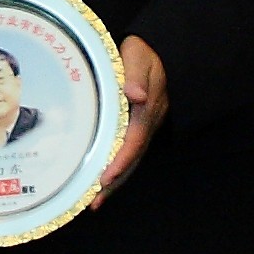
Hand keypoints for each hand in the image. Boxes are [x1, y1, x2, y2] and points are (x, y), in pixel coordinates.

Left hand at [91, 36, 169, 205]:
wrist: (160, 50)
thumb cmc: (145, 52)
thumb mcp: (139, 56)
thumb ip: (136, 75)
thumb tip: (137, 95)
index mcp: (147, 109)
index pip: (134, 141)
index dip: (120, 161)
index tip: (105, 178)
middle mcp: (148, 122)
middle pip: (132, 158)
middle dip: (114, 182)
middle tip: (93, 202)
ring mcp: (145, 126)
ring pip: (131, 159)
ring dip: (115, 181)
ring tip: (94, 200)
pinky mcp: (140, 126)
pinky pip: (129, 152)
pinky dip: (117, 168)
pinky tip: (103, 179)